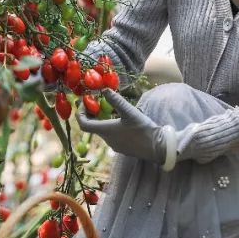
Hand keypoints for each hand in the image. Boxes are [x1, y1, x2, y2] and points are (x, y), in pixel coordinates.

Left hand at [77, 89, 199, 169]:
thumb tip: (104, 89)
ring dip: (102, 119)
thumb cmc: (143, 129)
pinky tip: (121, 120)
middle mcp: (107, 140)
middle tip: (97, 102)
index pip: (83, 124)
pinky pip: (111, 135)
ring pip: (102, 130)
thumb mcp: (129, 112)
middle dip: (92, 113)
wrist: (158, 147)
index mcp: (105, 131)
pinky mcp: (122, 147)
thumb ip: (116, 101)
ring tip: (109, 108)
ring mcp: (114, 145)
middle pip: (92, 126)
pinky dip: (110, 126)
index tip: (85, 102)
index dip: (80, 113)